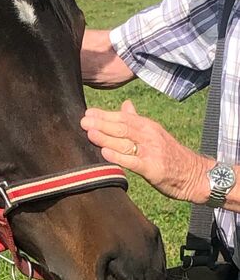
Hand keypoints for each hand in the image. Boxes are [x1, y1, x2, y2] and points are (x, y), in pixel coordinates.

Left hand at [80, 100, 212, 203]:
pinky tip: (104, 154)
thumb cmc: (171, 154)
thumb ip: (137, 120)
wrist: (196, 175)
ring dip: (105, 137)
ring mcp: (152, 152)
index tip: (87, 113)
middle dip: (101, 124)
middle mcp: (149, 136)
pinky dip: (118, 157)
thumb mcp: (155, 133)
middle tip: (82, 121)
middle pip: (122, 127)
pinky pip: (133, 161)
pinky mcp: (153, 169)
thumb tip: (125, 104)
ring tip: (88, 132)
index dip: (104, 115)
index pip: (123, 117)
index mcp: (148, 126)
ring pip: (125, 142)